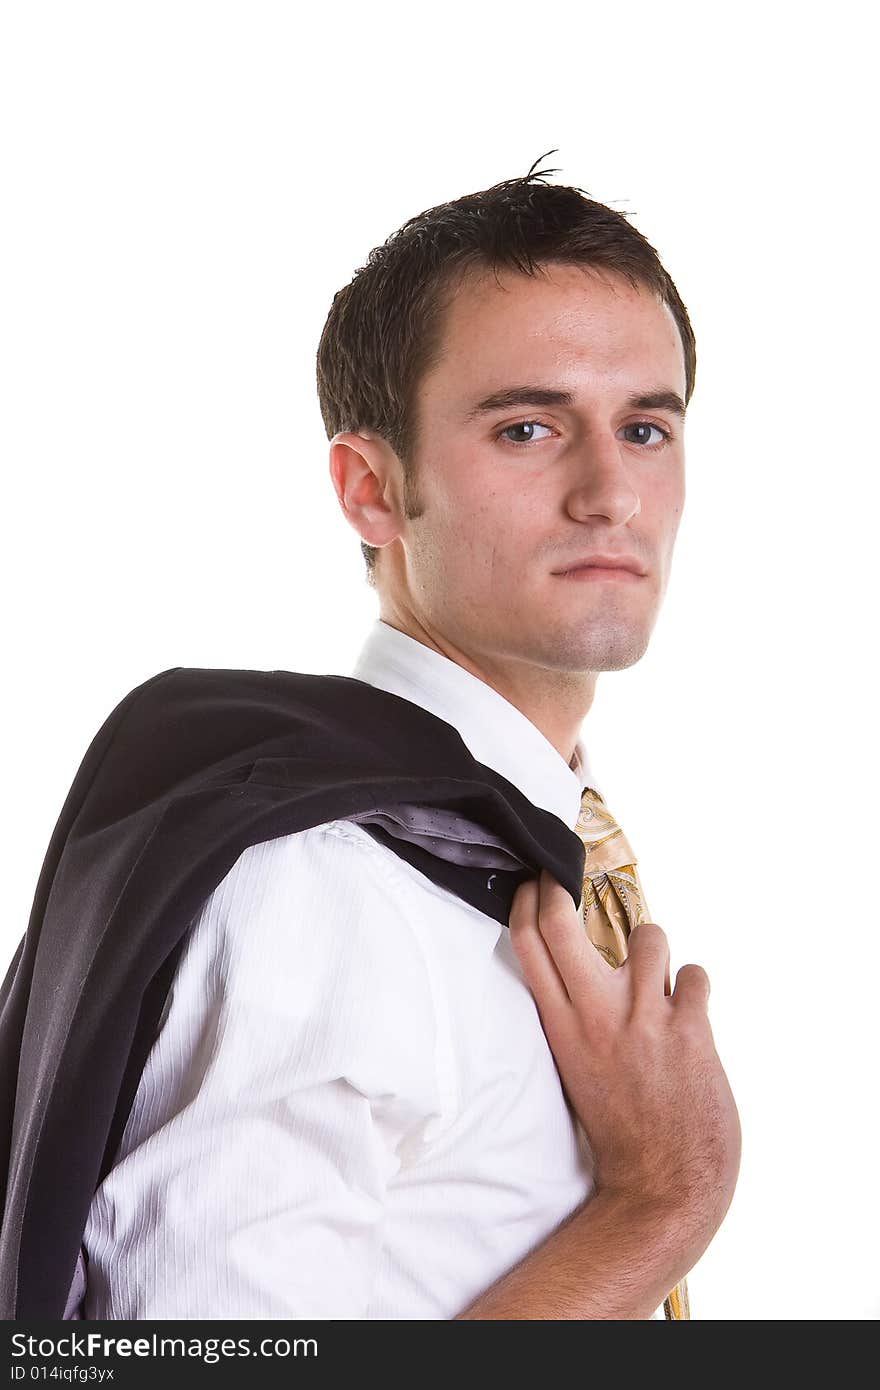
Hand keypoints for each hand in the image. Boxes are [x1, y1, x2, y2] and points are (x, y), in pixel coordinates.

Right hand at [509, 870, 740, 1228]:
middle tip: (563, 876)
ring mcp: (643, 1020)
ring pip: (649, 936)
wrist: (662, 1183)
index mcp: (562, 1028)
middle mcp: (597, 1016)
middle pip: (564, 925)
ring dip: (656, 951)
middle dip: (560, 886)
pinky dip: (695, 990)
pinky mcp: (689, 1029)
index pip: (530, 947)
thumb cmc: (621, 1127)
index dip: (527, 903)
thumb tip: (586, 969)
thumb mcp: (577, 1067)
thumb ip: (577, 1018)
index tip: (534, 883)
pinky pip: (696, 975)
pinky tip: (690, 1017)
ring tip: (658, 984)